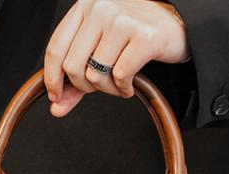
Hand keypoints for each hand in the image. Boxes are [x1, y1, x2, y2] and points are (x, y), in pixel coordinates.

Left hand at [44, 0, 188, 116]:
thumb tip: (56, 108)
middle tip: (102, 87)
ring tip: (119, 84)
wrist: (176, 25)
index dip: (52, 79)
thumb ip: (77, 78)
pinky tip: (129, 86)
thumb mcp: (100, 51)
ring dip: (107, 90)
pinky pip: (120, 77)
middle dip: (85, 87)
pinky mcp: (144, 36)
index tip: (56, 97)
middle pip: (73, 66)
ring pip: (96, 75)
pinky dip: (123, 89)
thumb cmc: (135, 36)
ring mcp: (122, 20)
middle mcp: (101, 7)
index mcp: (85, 5)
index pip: (56, 47)